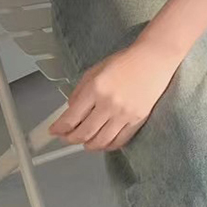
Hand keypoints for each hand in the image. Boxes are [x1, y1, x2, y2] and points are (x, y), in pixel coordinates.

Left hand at [50, 41, 179, 150]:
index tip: (54, 131)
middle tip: (65, 138)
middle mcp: (108, 103)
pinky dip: (107, 146)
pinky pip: (119, 141)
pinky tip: (101, 142)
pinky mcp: (137, 120)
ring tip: (83, 142)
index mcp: (95, 88)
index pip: (71, 118)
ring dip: (88, 145)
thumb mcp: (95, 70)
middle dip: (70, 139)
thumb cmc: (125, 62)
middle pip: (84, 132)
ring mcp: (124, 114)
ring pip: (101, 141)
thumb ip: (80, 91)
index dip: (59, 128)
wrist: (153, 60)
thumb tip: (71, 111)